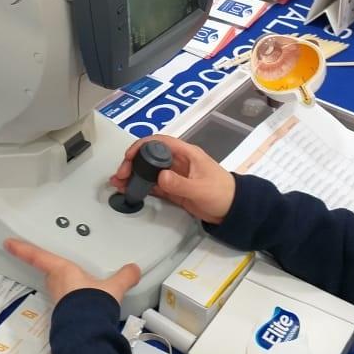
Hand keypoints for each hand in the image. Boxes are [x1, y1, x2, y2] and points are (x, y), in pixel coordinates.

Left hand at [4, 239, 139, 304]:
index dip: (22, 249)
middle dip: (53, 269)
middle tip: (56, 265)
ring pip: (58, 288)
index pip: (38, 256)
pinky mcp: (62, 314)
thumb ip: (124, 276)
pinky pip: (65, 302)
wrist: (87, 332)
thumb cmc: (92, 303)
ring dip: (65, 287)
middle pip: (49, 273)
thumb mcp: (112, 287)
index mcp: (63, 270)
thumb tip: (134, 269)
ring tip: (77, 286)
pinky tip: (82, 304)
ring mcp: (57, 300)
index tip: (8, 243)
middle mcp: (56, 284)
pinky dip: (72, 300)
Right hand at [110, 135, 235, 224]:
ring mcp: (175, 176)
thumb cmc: (223, 194)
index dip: (142, 146)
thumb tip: (160, 177)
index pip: (160, 142)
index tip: (130, 156)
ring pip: (149, 171)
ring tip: (119, 183)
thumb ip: (180, 184)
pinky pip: (154, 185)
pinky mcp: (174, 189)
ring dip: (134, 175)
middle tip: (121, 174)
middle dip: (133, 163)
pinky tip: (130, 189)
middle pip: (150, 156)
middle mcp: (178, 162)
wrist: (234, 211)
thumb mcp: (201, 189)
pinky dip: (141, 186)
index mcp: (187, 154)